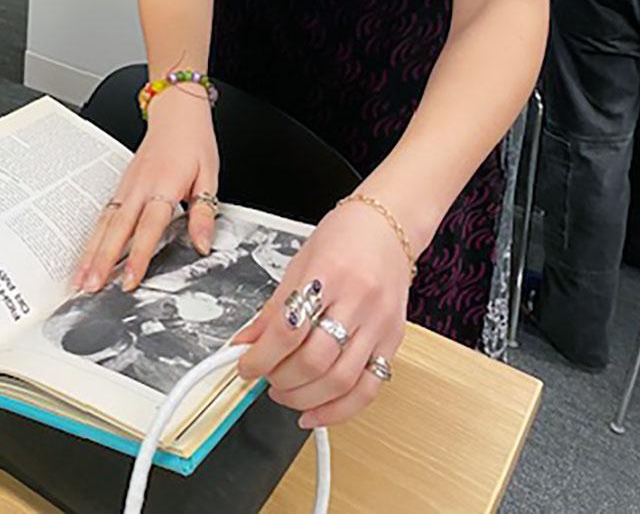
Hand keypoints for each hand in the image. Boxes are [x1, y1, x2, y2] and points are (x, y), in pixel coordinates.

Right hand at [73, 85, 218, 293]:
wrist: (176, 113)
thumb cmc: (193, 142)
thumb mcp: (210, 176)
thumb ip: (203, 212)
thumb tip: (203, 244)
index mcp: (164, 185)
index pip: (149, 227)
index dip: (138, 256)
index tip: (130, 280)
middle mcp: (140, 187)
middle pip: (117, 229)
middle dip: (102, 260)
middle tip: (89, 287)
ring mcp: (127, 186)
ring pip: (104, 223)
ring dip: (90, 252)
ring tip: (79, 279)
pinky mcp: (122, 185)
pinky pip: (104, 214)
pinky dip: (92, 237)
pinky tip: (85, 255)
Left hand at [233, 199, 410, 428]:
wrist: (389, 225)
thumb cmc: (345, 236)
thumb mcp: (299, 262)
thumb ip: (273, 308)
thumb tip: (245, 342)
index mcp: (329, 274)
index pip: (289, 328)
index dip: (261, 355)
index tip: (244, 364)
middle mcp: (359, 300)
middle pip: (315, 360)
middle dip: (280, 378)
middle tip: (264, 377)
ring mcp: (380, 323)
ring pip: (341, 380)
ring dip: (304, 397)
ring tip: (284, 392)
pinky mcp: (394, 341)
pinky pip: (368, 388)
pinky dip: (339, 410)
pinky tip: (316, 412)